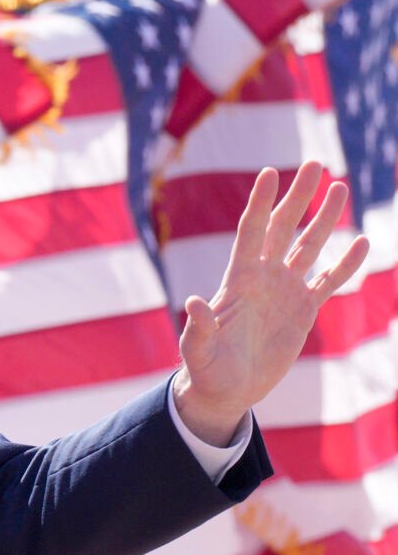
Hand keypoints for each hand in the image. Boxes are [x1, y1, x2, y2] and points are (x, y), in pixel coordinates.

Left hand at [174, 161, 370, 445]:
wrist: (226, 390)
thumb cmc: (205, 370)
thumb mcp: (198, 351)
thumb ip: (198, 327)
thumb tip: (193, 302)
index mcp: (238, 280)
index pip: (251, 232)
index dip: (261, 203)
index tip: (270, 171)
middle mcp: (263, 278)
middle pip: (283, 228)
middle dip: (298, 197)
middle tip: (315, 164)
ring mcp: (285, 291)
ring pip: (309, 247)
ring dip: (324, 219)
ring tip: (340, 187)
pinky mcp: (303, 310)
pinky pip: (329, 281)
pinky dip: (346, 264)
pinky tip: (362, 242)